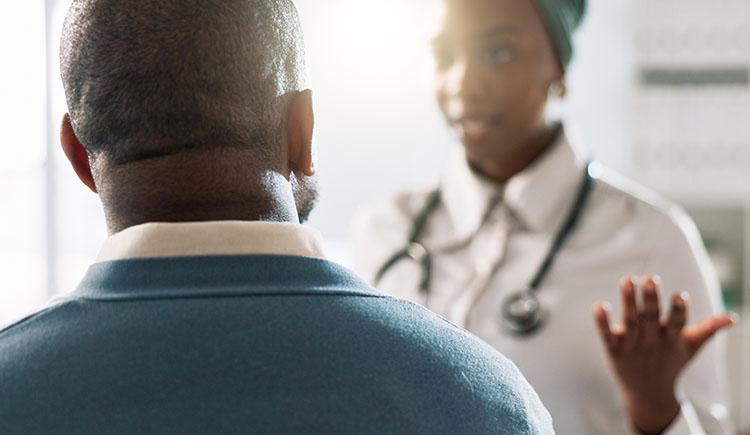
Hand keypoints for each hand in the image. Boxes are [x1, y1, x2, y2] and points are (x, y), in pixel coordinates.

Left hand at [592, 276, 735, 434]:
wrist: (648, 394)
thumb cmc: (671, 363)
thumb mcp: (690, 347)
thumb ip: (708, 330)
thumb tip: (733, 317)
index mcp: (671, 339)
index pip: (677, 323)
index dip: (679, 310)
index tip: (680, 295)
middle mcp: (651, 342)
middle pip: (651, 318)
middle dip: (651, 299)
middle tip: (650, 278)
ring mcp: (632, 347)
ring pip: (630, 322)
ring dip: (628, 300)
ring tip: (627, 279)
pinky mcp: (614, 351)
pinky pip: (607, 336)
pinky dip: (602, 322)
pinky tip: (599, 306)